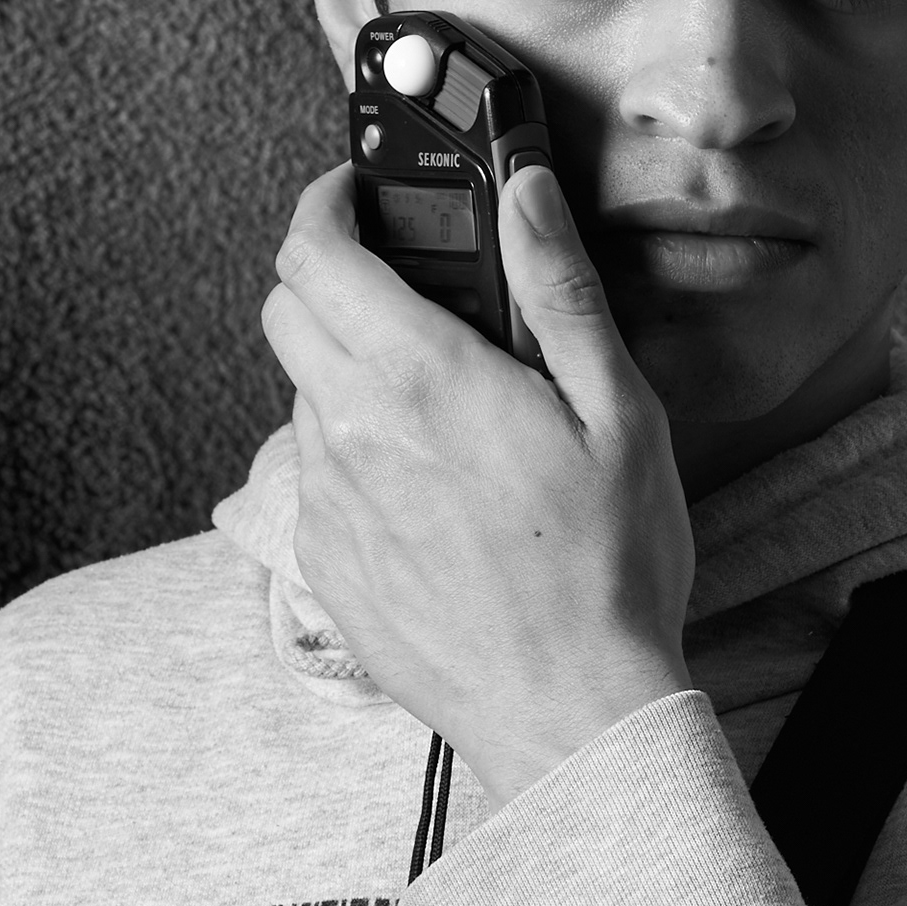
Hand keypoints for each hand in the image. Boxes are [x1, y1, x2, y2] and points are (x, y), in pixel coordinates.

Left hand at [261, 162, 695, 806]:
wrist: (572, 716)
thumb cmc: (609, 569)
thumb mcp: (619, 411)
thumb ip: (557, 288)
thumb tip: (522, 189)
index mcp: (422, 379)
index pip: (311, 253)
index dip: (324, 205)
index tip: (355, 196)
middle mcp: (353, 434)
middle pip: (287, 312)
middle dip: (332, 277)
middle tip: (405, 287)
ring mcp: (330, 504)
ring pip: (304, 395)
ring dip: (350, 372)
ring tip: (443, 405)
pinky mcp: (327, 564)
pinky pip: (319, 476)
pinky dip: (358, 454)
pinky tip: (432, 488)